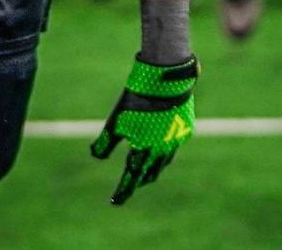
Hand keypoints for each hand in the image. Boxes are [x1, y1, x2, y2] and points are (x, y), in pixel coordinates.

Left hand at [91, 55, 196, 204]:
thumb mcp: (115, 121)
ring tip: (146, 170)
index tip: (115, 202)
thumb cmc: (136, 100)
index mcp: (143, 151)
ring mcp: (176, 141)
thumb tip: (95, 155)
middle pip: (149, 174)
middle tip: (130, 184)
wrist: (165, 79)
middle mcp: (161, 151)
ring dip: (153, 169)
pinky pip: (174, 146)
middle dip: (139, 181)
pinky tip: (161, 146)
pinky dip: (165, 150)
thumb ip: (105, 142)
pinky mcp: (186, 129)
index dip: (122, 192)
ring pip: (164, 163)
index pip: (131, 179)